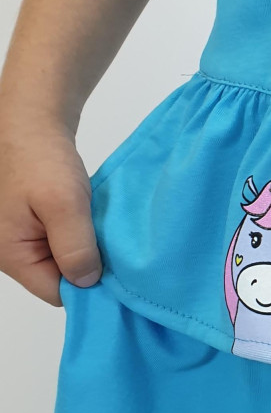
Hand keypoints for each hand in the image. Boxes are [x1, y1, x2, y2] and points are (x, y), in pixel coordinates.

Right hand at [0, 107, 101, 305]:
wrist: (31, 120)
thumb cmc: (40, 158)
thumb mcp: (63, 204)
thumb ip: (75, 247)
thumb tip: (87, 282)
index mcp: (9, 254)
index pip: (55, 292)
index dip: (86, 285)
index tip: (116, 271)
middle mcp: (10, 252)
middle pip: (58, 278)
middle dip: (87, 266)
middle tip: (117, 250)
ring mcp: (21, 237)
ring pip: (64, 260)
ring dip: (87, 249)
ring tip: (108, 235)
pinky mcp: (34, 224)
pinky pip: (62, 242)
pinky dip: (82, 236)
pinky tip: (98, 225)